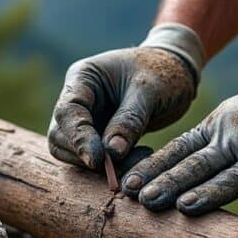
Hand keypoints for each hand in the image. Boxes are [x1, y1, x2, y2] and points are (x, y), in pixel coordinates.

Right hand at [48, 24, 203, 169]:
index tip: (98, 160)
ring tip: (137, 159)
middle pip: (61, 135)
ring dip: (99, 165)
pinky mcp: (97, 135)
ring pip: (72, 151)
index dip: (78, 138)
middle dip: (87, 155)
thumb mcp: (149, 91)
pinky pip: (93, 157)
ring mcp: (85, 118)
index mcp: (82, 77)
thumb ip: (129, 120)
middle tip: (121, 166)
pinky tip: (139, 157)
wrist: (177, 71)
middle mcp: (77, 98)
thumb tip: (111, 154)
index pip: (67, 112)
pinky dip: (112, 165)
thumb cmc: (163, 71)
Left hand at [121, 56, 237, 221]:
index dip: (154, 167)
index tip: (129, 183)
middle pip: (197, 165)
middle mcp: (236, 142)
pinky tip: (235, 231)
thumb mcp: (231, 114)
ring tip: (181, 208)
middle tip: (142, 199)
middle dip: (168, 183)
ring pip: (229, 180)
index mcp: (217, 127)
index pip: (178, 149)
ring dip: (205, 195)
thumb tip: (169, 169)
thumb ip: (205, 141)